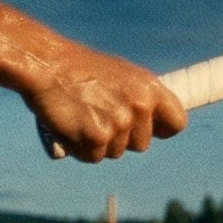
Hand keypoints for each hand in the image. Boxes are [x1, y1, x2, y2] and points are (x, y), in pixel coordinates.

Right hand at [22, 43, 187, 162]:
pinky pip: (93, 157)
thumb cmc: (77, 70)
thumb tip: (151, 120)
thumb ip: (138, 97)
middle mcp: (140, 106)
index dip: (161, 130)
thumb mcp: (119, 75)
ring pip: (115, 152)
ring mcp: (120, 124)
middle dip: (121, 138)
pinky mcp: (97, 138)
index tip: (148, 130)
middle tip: (97, 115)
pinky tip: (69, 125)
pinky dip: (79, 148)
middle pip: (141, 144)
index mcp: (149, 87)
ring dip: (98, 142)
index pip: (177, 123)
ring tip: (80, 115)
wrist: (45, 65)